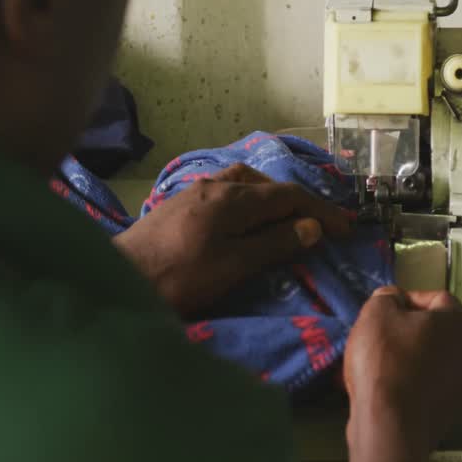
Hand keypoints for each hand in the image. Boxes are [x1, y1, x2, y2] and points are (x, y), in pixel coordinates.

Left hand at [112, 163, 350, 315]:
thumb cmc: (178, 277)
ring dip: (272, 197)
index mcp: (233, 199)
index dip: (320, 210)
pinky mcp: (178, 204)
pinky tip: (244, 217)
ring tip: (287, 216)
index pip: (289, 196)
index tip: (345, 228)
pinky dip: (248, 199)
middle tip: (321, 224)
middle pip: (268, 185)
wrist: (116, 278)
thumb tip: (310, 226)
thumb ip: (273, 243)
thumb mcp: (233, 265)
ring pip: (244, 183)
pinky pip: (225, 190)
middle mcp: (215, 185)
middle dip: (300, 202)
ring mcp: (194, 192)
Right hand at [344, 287, 461, 461]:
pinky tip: (386, 390)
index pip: (437, 298)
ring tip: (378, 366)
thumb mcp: (376, 313)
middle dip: (408, 332)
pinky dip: (410, 385)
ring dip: (409, 359)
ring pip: (432, 362)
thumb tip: (393, 300)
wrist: (390, 426)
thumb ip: (387, 297)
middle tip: (380, 337)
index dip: (409, 300)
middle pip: (437, 332)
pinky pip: (429, 388)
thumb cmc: (385, 362)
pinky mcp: (451, 413)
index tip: (387, 311)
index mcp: (458, 323)